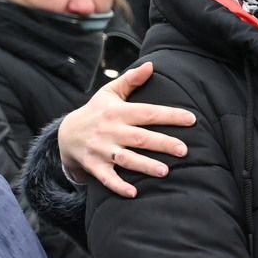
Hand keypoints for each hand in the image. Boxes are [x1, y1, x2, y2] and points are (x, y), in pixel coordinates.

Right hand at [55, 62, 194, 196]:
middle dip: (162, 143)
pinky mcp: (94, 166)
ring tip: (165, 172)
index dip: (170, 115)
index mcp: (118, 112)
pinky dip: (118, 186)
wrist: (66, 134)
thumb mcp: (109, 93)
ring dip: (145, 166)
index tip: (192, 118)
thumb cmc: (96, 112)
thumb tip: (152, 65)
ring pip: (126, 159)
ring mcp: (102, 149)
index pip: (148, 112)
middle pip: (140, 138)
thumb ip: (131, 80)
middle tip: (184, 150)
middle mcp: (111, 131)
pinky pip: (107, 178)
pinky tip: (134, 193)